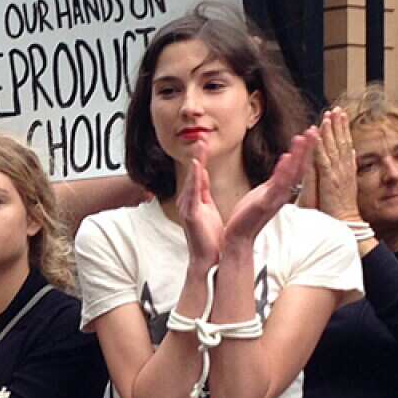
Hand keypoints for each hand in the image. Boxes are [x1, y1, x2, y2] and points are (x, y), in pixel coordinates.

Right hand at [176, 140, 222, 270]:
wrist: (209, 257)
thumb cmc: (210, 236)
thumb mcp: (208, 208)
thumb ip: (203, 190)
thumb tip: (202, 172)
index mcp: (193, 199)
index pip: (197, 175)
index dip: (200, 159)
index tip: (204, 143)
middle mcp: (187, 201)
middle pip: (193, 175)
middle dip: (197, 157)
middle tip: (201, 139)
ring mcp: (187, 207)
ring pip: (191, 181)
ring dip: (195, 164)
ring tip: (199, 149)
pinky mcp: (190, 214)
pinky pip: (192, 193)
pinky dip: (194, 179)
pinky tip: (197, 168)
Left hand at [223, 128, 317, 248]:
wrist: (237, 237)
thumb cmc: (247, 216)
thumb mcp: (262, 194)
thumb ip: (273, 182)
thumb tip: (281, 170)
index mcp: (280, 190)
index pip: (295, 167)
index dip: (304, 150)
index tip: (310, 133)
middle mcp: (282, 193)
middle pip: (299, 167)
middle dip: (307, 148)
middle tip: (314, 129)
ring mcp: (275, 198)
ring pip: (292, 173)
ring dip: (299, 154)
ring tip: (304, 137)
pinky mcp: (265, 204)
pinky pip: (277, 185)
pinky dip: (283, 171)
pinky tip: (287, 157)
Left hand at [315, 108, 362, 221]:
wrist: (345, 223)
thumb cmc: (341, 208)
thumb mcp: (346, 184)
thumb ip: (346, 168)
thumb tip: (349, 153)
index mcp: (346, 169)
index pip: (345, 144)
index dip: (343, 129)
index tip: (341, 115)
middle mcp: (343, 168)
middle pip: (341, 142)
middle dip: (338, 124)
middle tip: (336, 109)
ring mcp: (336, 173)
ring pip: (333, 147)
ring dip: (330, 130)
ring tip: (328, 115)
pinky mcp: (328, 180)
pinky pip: (322, 159)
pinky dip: (319, 145)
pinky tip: (316, 134)